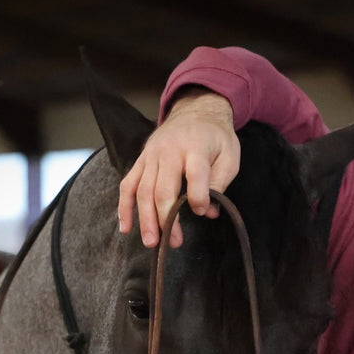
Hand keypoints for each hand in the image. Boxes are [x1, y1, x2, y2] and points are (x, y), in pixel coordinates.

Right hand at [117, 89, 239, 248]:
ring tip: (151, 242)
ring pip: (143, 190)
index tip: (203, 212)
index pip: (195, 175)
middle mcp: (169, 151)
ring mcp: (151, 156)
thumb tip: (209, 211)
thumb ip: (221, 182)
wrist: (195, 111)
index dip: (198, 197)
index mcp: (195, 147)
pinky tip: (125, 227)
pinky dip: (124, 207)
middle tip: (173, 242)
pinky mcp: (140, 161)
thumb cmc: (215, 138)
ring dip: (145, 219)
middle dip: (166, 219)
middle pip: (163, 188)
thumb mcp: (229, 155)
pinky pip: (128, 184)